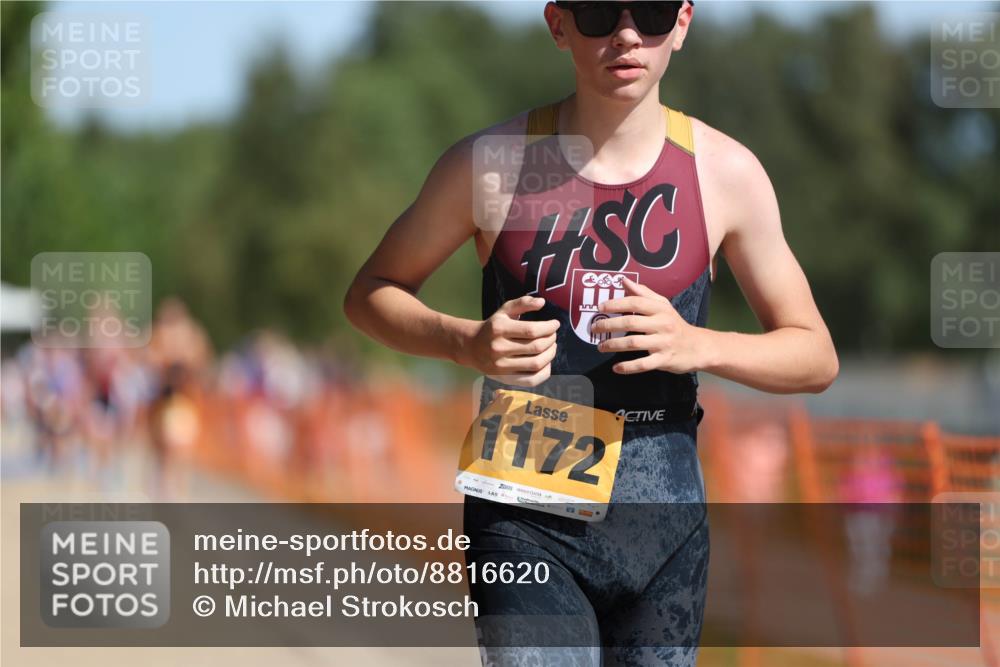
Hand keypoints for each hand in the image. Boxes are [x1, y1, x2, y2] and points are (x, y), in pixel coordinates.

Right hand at [465, 295, 558, 386]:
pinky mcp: (505, 379)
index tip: (555, 324)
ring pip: (536, 364)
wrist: (471, 347)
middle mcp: (499, 348)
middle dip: (551, 340)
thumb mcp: (504, 311)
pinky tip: (546, 362)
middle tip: (553, 335)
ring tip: (552, 346)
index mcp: (499, 329)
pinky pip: (531, 380)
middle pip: (536, 347)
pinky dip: (544, 372)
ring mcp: (502, 366)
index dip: (548, 327)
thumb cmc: (493, 327)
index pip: (531, 330)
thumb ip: (522, 303)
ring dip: (550, 354)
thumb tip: (542, 302)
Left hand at [591, 277, 705, 374]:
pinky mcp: (664, 360)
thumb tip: (623, 280)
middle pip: (631, 322)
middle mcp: (662, 324)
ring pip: (634, 343)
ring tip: (600, 347)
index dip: (616, 304)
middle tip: (594, 328)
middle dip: (609, 325)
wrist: (698, 347)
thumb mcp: (663, 305)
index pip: (635, 302)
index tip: (600, 307)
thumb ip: (643, 293)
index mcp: (660, 309)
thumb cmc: (675, 324)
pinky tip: (616, 368)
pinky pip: (643, 364)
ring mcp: (663, 343)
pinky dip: (628, 367)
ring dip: (613, 345)